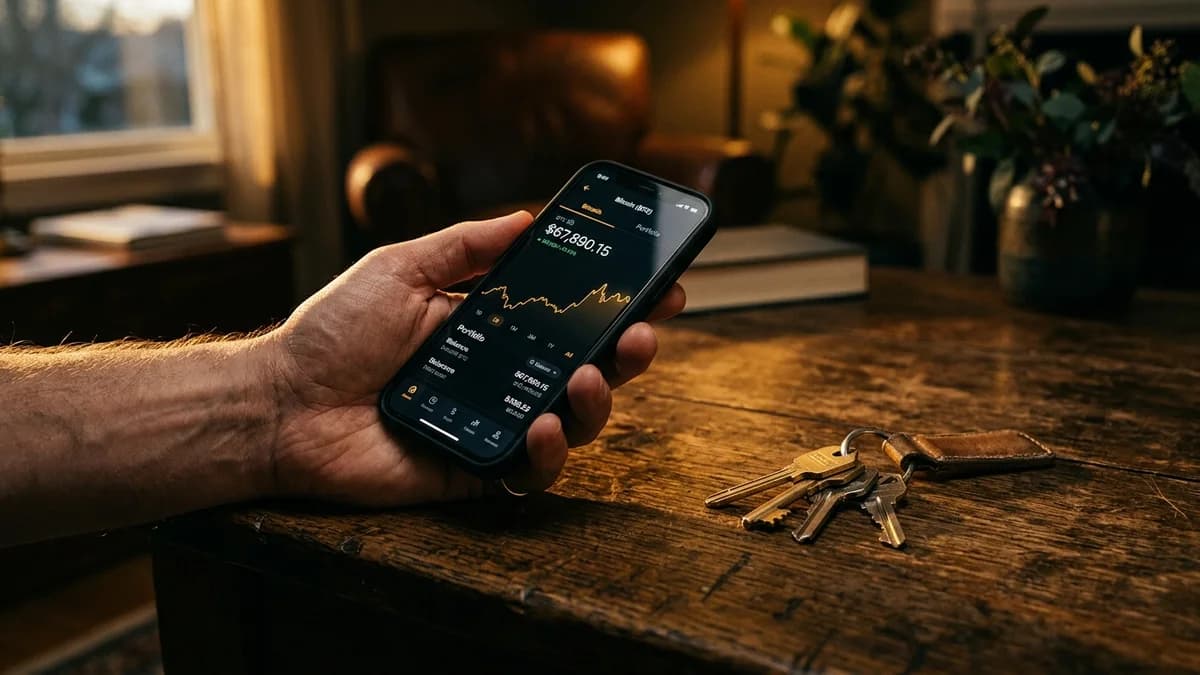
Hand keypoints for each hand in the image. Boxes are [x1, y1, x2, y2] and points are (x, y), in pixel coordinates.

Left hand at [262, 211, 684, 504]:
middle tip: (643, 332)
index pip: (567, 314)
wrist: (281, 403)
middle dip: (628, 351)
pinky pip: (530, 472)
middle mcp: (499, 375)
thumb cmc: (332, 335)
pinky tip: (543, 426)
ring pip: (572, 421)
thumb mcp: (400, 268)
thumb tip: (527, 217)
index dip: (615, 303)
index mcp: (488, 326)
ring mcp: (492, 424)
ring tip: (589, 376)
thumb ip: (465, 246)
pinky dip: (548, 452)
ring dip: (597, 400)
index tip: (659, 286)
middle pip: (585, 367)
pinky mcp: (476, 469)